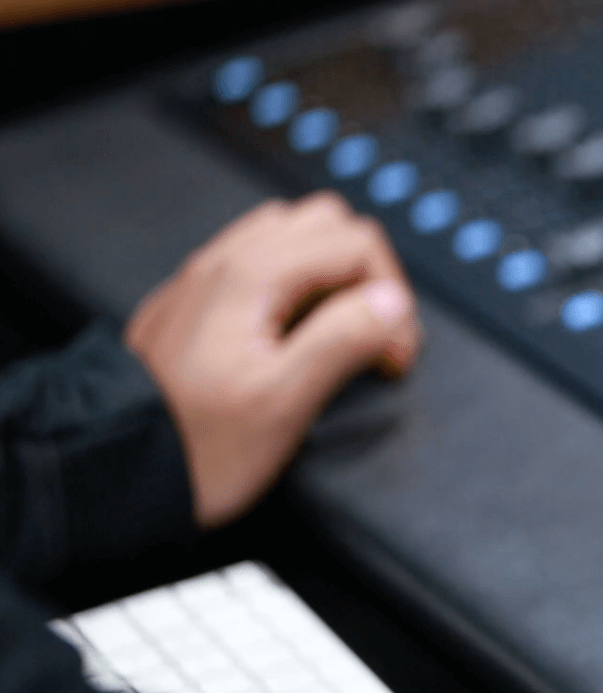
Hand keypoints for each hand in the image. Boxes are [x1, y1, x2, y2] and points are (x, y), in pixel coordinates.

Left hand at [126, 192, 422, 528]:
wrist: (118, 468)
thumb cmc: (197, 448)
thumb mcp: (284, 402)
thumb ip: (343, 340)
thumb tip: (392, 304)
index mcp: (253, 276)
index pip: (358, 244)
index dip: (393, 298)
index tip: (391, 354)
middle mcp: (226, 262)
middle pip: (330, 223)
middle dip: (368, 275)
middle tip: (373, 337)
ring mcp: (209, 276)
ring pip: (295, 234)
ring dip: (333, 275)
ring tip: (338, 333)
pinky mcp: (200, 299)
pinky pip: (263, 259)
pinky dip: (297, 283)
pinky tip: (297, 332)